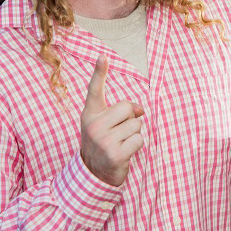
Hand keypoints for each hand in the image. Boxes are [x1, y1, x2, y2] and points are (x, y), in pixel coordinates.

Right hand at [80, 55, 144, 185]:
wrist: (93, 174)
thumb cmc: (103, 142)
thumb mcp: (104, 124)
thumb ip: (120, 111)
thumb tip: (140, 109)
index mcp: (90, 114)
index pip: (94, 90)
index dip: (99, 72)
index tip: (103, 56)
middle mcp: (93, 125)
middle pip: (127, 107)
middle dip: (130, 118)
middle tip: (119, 132)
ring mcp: (103, 141)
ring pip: (136, 125)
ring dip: (134, 134)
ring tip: (121, 143)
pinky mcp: (115, 154)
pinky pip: (139, 140)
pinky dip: (137, 146)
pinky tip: (125, 153)